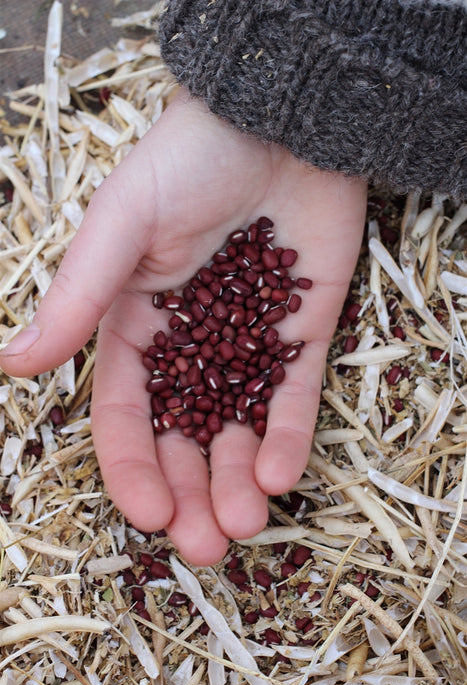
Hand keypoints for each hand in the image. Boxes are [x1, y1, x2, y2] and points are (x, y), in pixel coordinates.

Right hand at [0, 89, 366, 564]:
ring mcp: (248, 345)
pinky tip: (279, 475)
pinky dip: (288, 439)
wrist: (282, 123)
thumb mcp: (121, 225)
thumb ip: (77, 298)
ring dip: (238, 483)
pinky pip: (294, 399)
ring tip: (245, 525)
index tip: (147, 516)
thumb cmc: (190, 161)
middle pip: (183, 437)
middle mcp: (189, 346)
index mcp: (134, 326)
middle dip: (190, 494)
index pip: (125, 414)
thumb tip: (10, 363)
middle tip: (207, 546)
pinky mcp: (302, 337)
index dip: (132, 468)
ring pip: (238, 431)